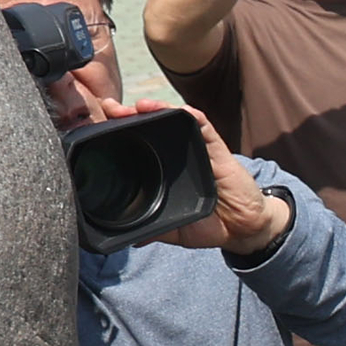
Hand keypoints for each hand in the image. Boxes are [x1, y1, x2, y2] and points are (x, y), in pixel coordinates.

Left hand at [117, 98, 289, 255]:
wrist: (243, 230)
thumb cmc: (210, 224)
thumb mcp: (174, 229)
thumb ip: (153, 230)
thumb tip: (130, 240)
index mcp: (166, 171)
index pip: (140, 146)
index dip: (121, 134)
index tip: (102, 123)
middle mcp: (180, 155)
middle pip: (154, 127)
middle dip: (132, 115)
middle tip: (112, 108)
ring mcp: (199, 150)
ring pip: (176, 121)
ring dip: (158, 109)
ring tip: (139, 106)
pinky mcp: (218, 151)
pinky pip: (204, 128)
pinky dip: (191, 116)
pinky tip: (179, 111)